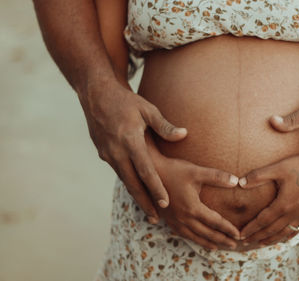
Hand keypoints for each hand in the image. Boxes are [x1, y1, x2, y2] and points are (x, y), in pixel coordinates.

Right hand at [81, 78, 186, 223]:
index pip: (145, 170)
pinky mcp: (103, 154)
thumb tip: (184, 135)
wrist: (96, 95)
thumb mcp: (147, 109)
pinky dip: (129, 184)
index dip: (155, 187)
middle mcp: (116, 151)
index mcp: (129, 140)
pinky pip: (119, 172)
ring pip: (125, 180)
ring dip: (137, 196)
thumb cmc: (126, 101)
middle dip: (145, 202)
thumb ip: (165, 126)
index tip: (165, 203)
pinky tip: (138, 192)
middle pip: (133, 183)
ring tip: (150, 212)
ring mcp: (108, 154)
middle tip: (157, 219)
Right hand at [145, 131, 240, 250]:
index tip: (238, 235)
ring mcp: (173, 220)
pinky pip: (182, 234)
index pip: (215, 222)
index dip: (228, 229)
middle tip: (234, 245)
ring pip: (193, 236)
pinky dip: (192, 238)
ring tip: (217, 247)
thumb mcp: (197, 171)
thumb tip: (236, 181)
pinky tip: (195, 238)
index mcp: (192, 208)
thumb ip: (217, 177)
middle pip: (206, 233)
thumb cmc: (174, 169)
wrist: (148, 172)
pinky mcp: (166, 219)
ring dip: (207, 242)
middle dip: (221, 239)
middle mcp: (183, 218)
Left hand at [238, 137, 298, 245]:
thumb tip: (240, 183)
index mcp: (284, 204)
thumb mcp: (278, 167)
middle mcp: (294, 213)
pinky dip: (287, 236)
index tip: (239, 235)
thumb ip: (258, 176)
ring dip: (270, 239)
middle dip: (256, 237)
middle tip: (243, 242)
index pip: (262, 221)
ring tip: (259, 244)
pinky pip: (297, 229)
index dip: (250, 228)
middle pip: (272, 230)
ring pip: (284, 233)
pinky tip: (282, 238)